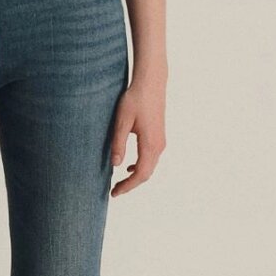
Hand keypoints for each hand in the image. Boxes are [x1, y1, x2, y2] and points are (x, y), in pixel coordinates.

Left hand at [109, 75, 165, 195]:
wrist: (151, 83)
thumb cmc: (135, 99)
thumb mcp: (122, 121)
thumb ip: (118, 143)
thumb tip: (115, 165)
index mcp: (150, 144)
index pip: (140, 174)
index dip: (127, 186)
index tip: (114, 193)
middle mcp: (159, 146)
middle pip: (146, 174)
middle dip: (131, 185)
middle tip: (114, 191)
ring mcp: (161, 141)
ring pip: (150, 167)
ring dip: (136, 177)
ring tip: (120, 181)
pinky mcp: (159, 136)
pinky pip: (152, 158)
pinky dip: (141, 166)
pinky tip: (130, 166)